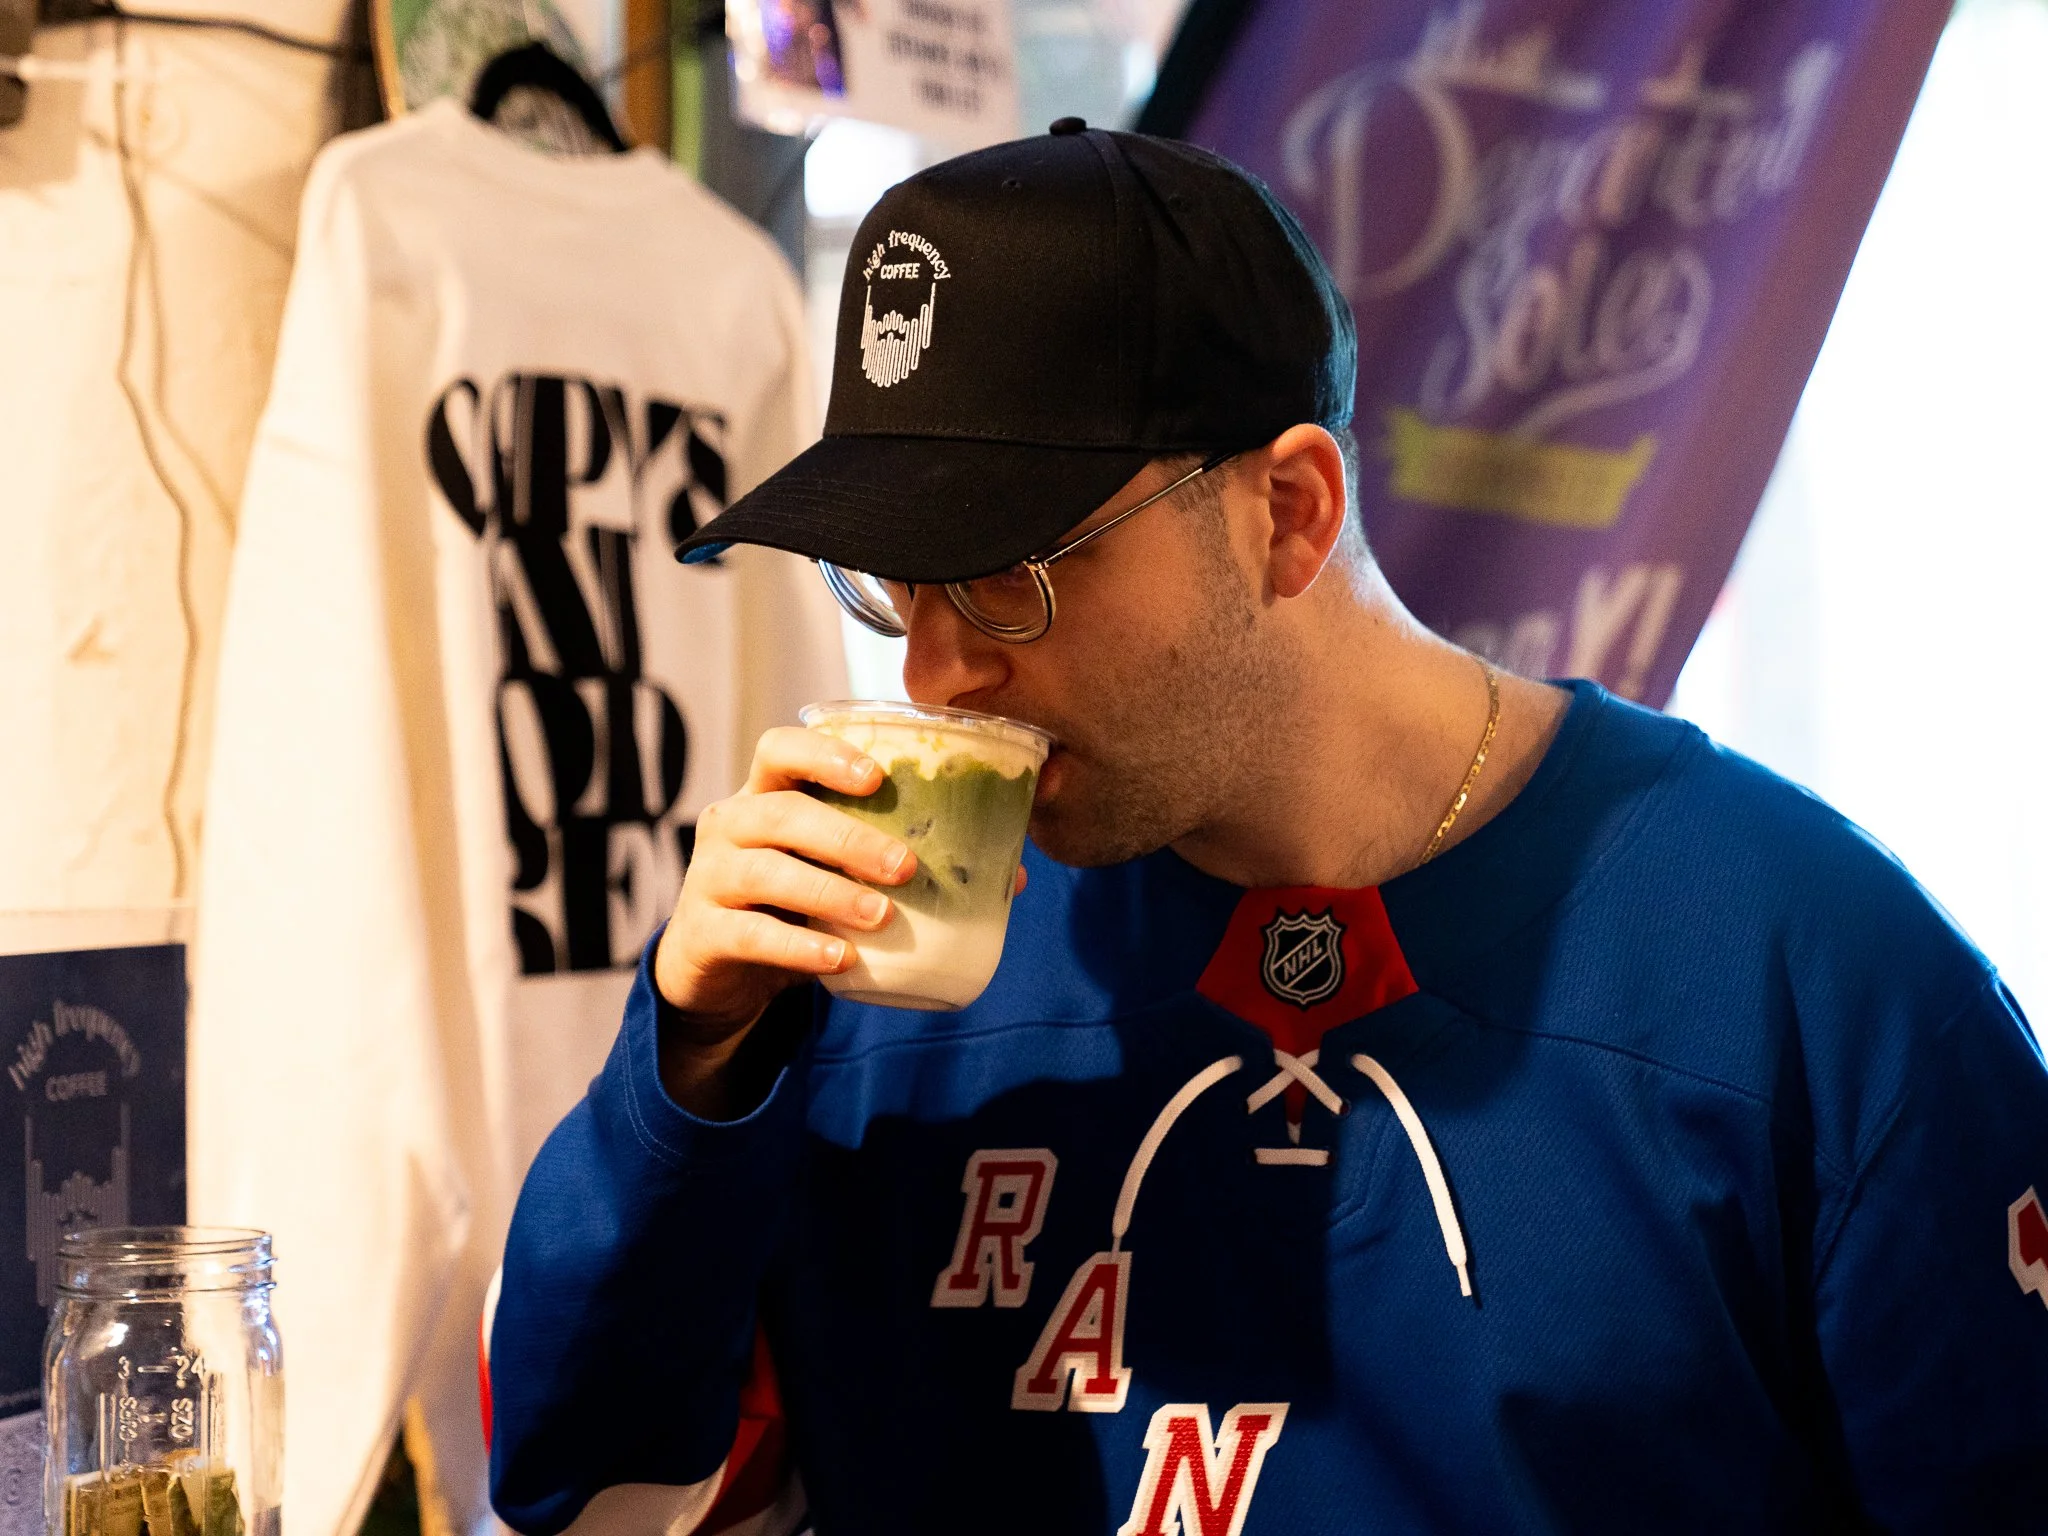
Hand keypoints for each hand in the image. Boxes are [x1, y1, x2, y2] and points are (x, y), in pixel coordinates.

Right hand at [652, 727, 912, 1114]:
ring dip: (830, 892)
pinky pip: (750, 933)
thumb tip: (1018, 873)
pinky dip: (798, 945)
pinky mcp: (703, 933)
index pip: (779, 749)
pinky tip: (840, 958)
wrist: (722, 974)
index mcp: (765, 795)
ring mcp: (709, 878)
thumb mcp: (839, 873)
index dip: (825, 752)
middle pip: (781, 812)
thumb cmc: (795, 905)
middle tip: (906, 866)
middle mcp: (730, 825)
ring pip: (766, 871)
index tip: (876, 774)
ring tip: (882, 916)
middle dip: (848, 835)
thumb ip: (906, 861)